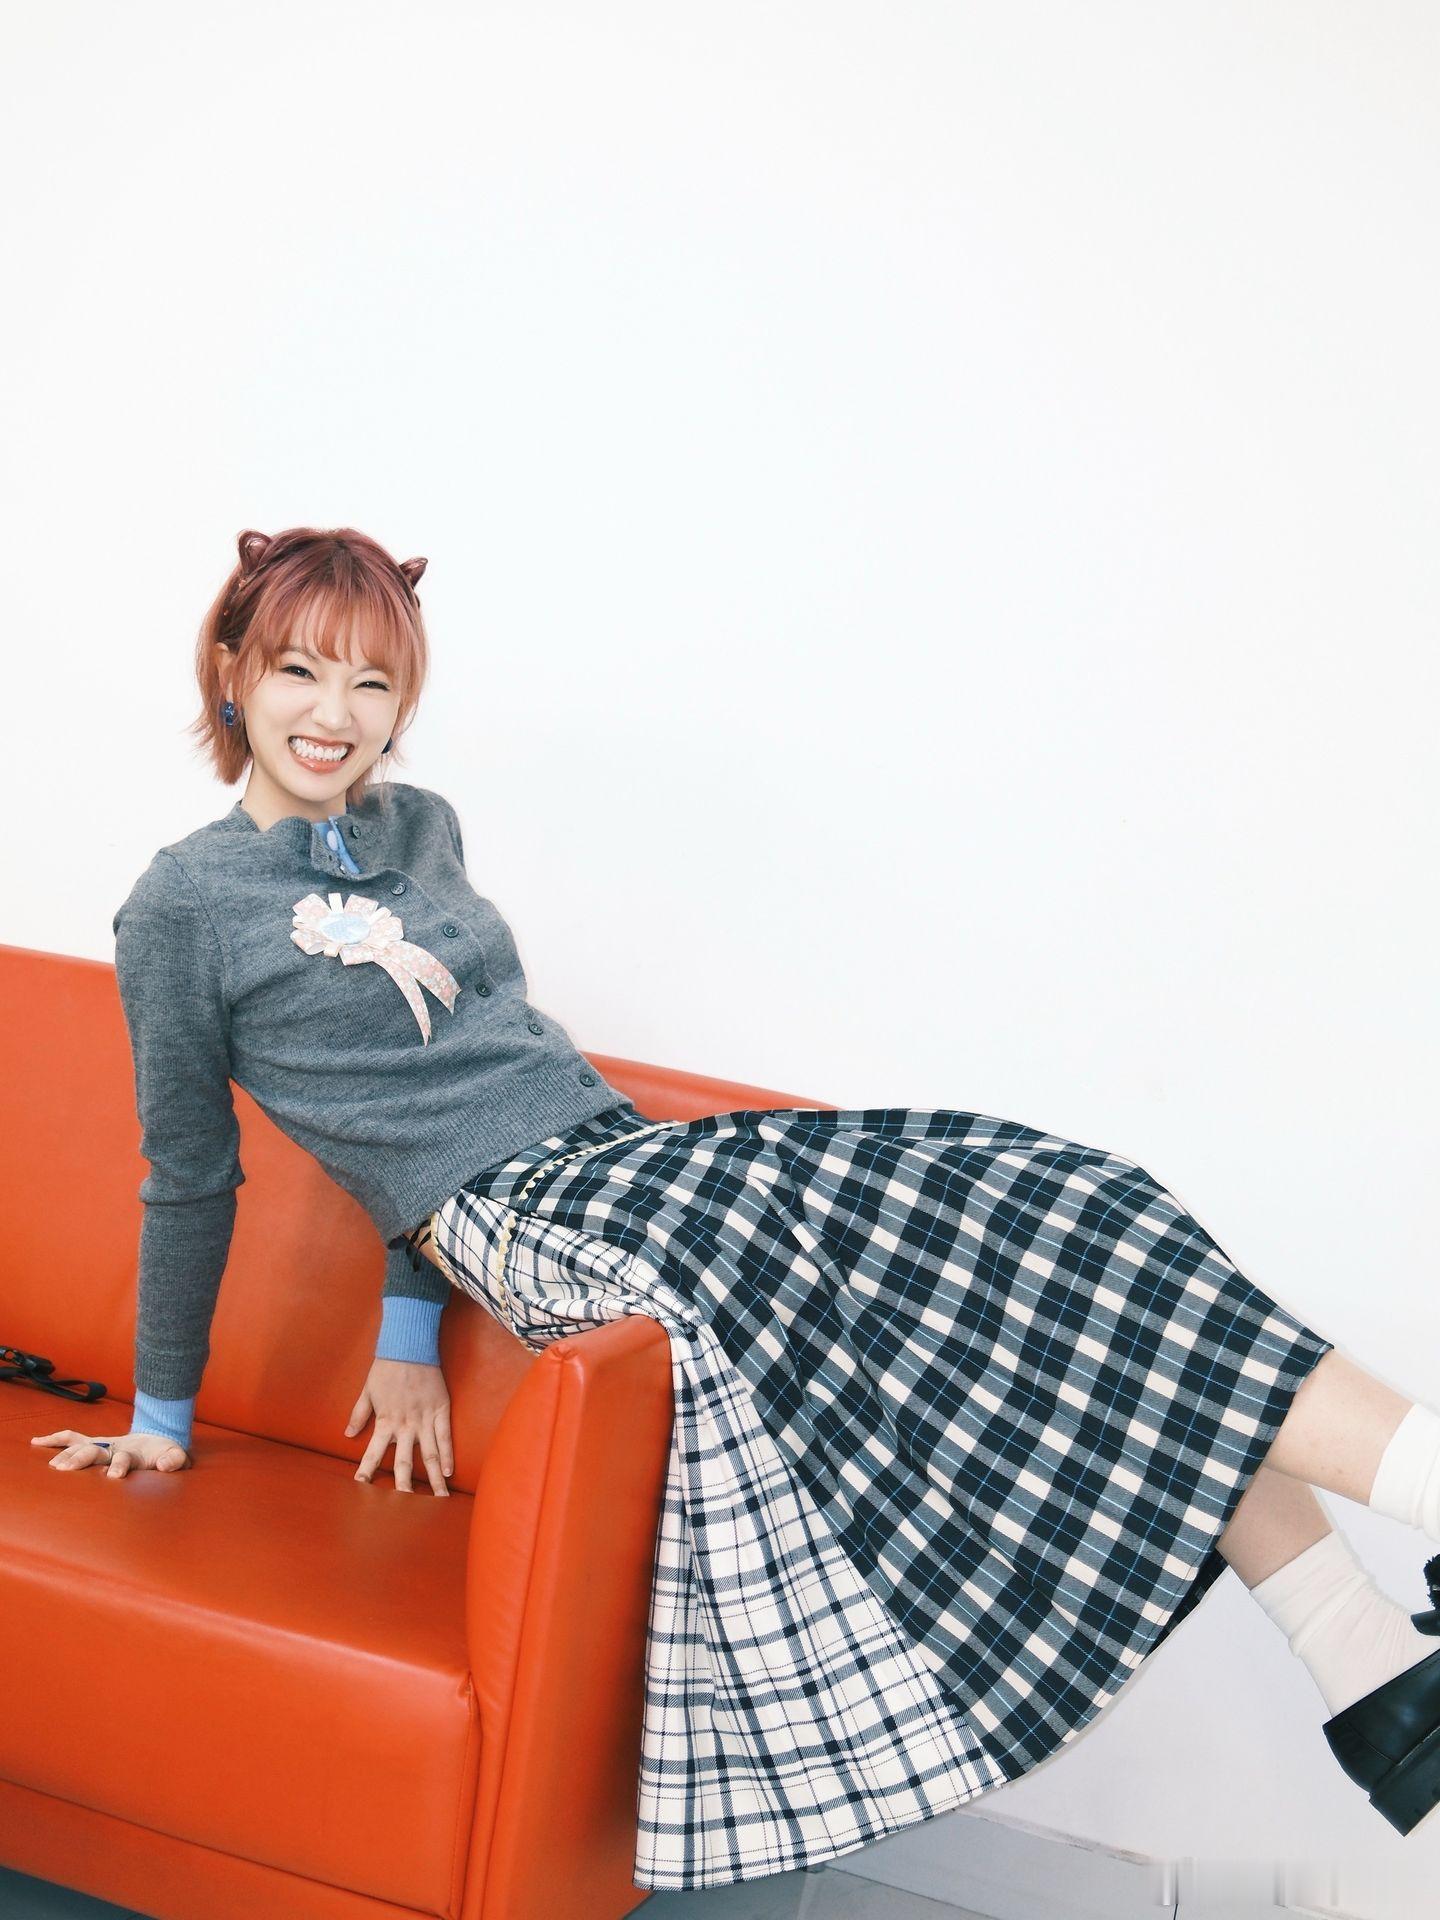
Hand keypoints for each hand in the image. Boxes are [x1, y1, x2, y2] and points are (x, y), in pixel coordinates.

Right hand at [31, 1429, 190, 1476]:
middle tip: (67, 1469)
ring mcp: (102, 1444)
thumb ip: (174, 1460)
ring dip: (65, 1454)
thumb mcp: (177, 1456)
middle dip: (82, 1459)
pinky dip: (55, 1440)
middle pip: (96, 1450)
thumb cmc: (165, 1453)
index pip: (124, 1458)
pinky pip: (72, 1439)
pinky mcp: (94, 1444)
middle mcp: (114, 1447)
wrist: (158, 1437)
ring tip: (52, 1466)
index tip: (114, 1477)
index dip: (120, 1466)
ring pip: (80, 1446)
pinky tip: (36, 1442)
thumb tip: (165, 1465)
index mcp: (133, 1453)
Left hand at [346, 1358, 452, 1495]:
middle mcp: (405, 1425)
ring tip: (439, 1499)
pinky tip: (449, 1472)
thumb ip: (358, 1414)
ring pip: (430, 1454)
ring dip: (434, 1478)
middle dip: (405, 1487)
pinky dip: (448, 1454)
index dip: (367, 1470)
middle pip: (406, 1462)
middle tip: (405, 1509)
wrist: (409, 1346)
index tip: (361, 1488)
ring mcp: (425, 1419)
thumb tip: (347, 1434)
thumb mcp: (367, 1391)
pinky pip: (445, 1436)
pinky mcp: (440, 1409)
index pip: (374, 1453)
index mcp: (385, 1421)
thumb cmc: (386, 1367)